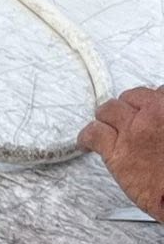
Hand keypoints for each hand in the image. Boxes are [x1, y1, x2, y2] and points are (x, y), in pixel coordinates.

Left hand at [77, 86, 163, 218]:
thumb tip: (159, 127)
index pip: (157, 93)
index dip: (150, 104)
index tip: (148, 111)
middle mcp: (153, 115)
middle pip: (132, 97)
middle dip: (129, 107)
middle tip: (129, 119)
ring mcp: (132, 131)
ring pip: (109, 109)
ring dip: (107, 116)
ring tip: (107, 126)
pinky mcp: (116, 151)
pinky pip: (92, 133)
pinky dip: (86, 137)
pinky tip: (87, 143)